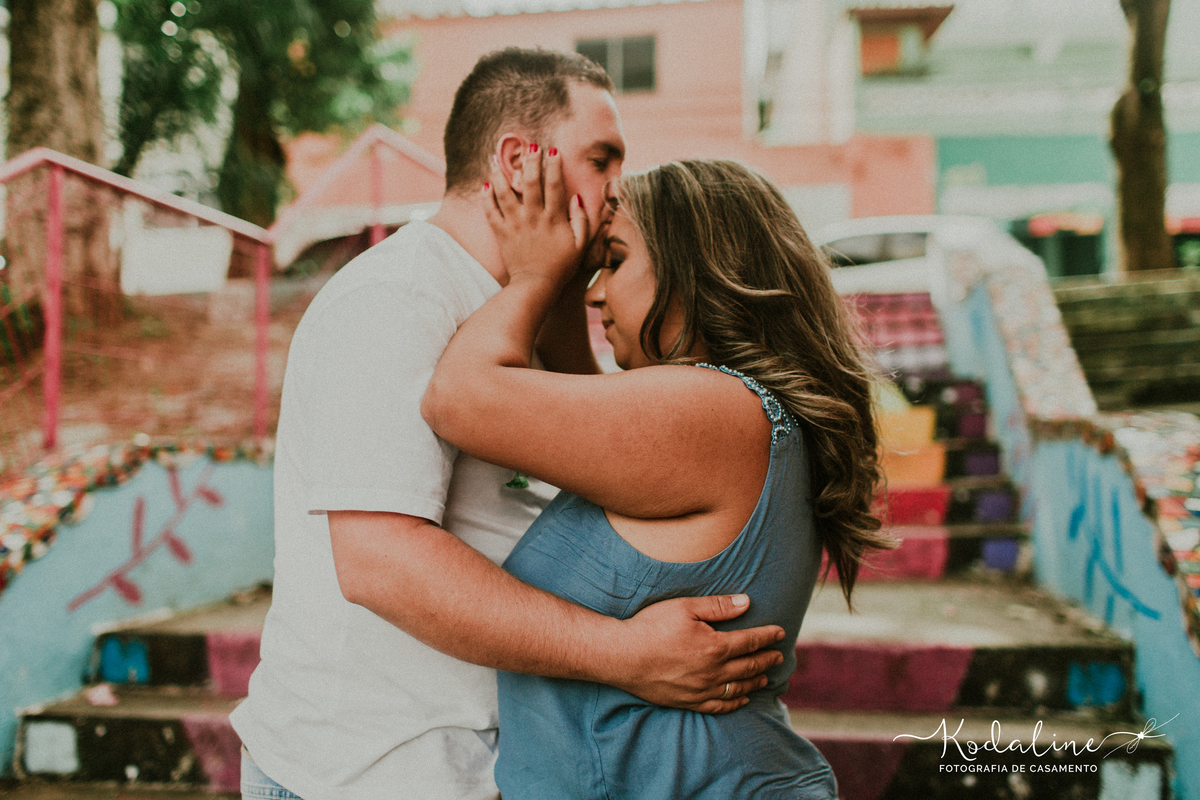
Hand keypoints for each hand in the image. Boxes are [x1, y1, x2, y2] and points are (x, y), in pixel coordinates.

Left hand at [484, 146, 588, 291]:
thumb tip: (576, 198)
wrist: (536, 287)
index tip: (553, 150)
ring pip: (505, 193)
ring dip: (500, 173)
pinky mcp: (502, 233)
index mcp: (554, 219)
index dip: (554, 166)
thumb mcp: (580, 246)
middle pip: (530, 183)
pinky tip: (484, 184)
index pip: (554, 186)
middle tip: (529, 144)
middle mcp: (533, 217)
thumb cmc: (562, 267)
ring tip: (494, 156)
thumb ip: (582, 220)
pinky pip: (491, 212)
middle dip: (529, 161)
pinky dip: (486, 197)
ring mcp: (515, 224)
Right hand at [610, 594, 785, 713]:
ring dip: (755, 681)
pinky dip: (735, 703)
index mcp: (715, 646)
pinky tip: (742, 700)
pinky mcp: (688, 702)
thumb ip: (718, 606)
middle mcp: (713, 672)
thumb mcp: (685, 607)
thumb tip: (746, 603)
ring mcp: (701, 690)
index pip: (750, 641)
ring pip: (738, 688)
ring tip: (765, 677)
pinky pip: (719, 707)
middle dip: (766, 659)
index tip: (780, 633)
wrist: (622, 656)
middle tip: (778, 656)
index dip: (767, 637)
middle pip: (748, 666)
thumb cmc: (651, 626)